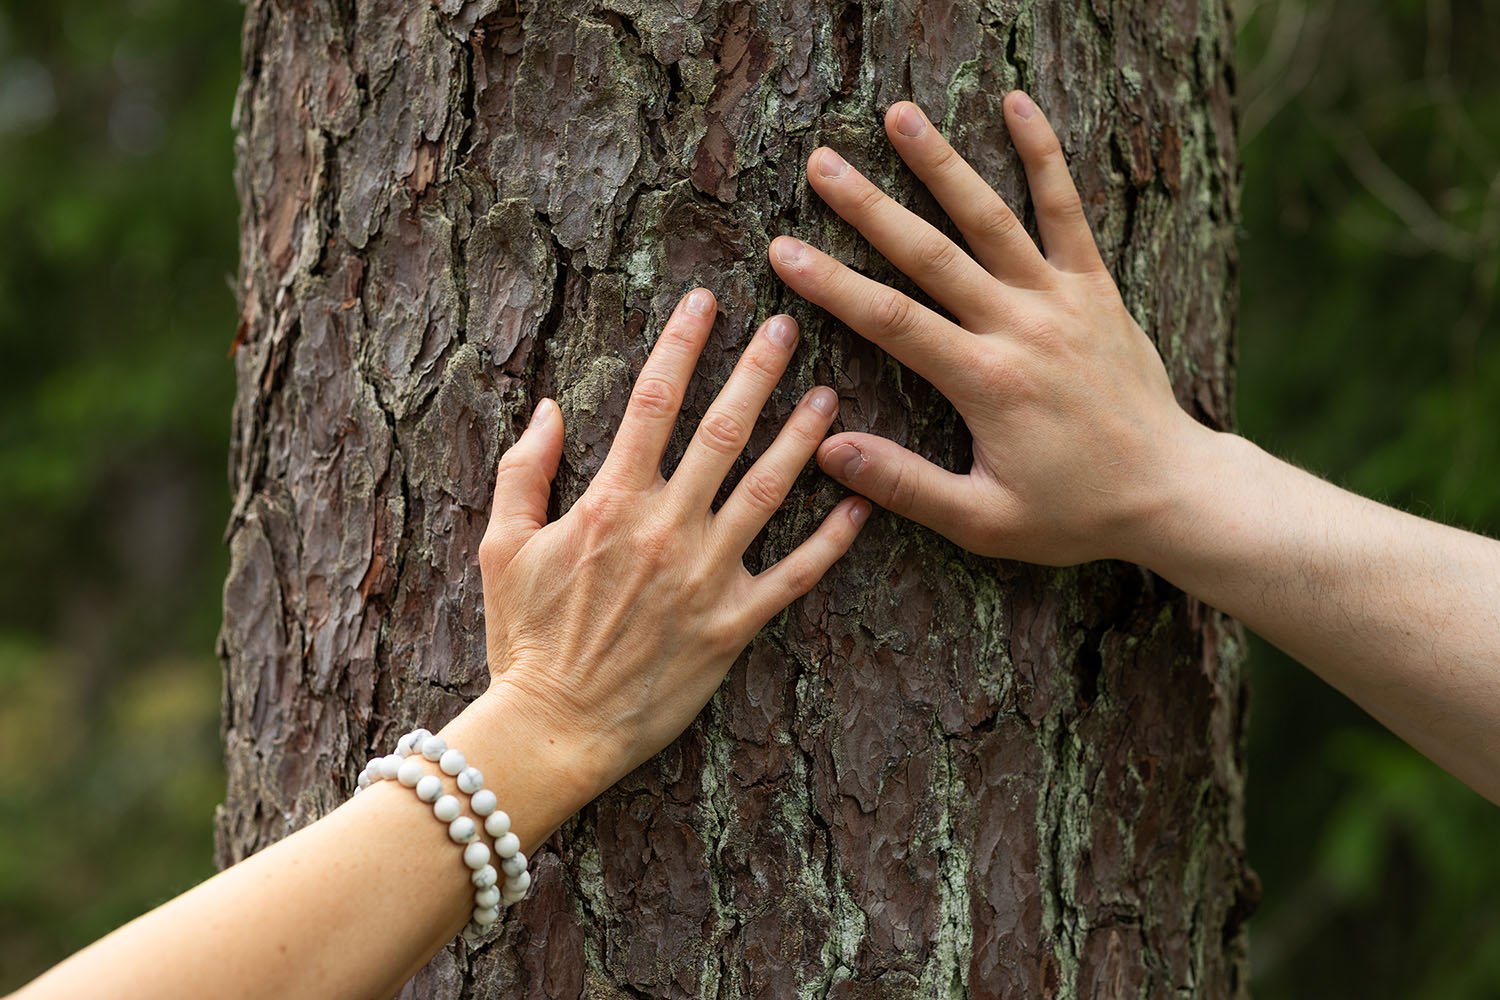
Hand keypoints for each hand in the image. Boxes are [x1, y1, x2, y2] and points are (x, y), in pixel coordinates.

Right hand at [475, 289, 868, 796]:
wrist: (553, 729)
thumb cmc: (523, 639)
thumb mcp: (500, 547)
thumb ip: (524, 470)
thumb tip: (547, 406)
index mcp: (609, 501)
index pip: (652, 400)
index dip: (683, 343)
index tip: (707, 301)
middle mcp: (665, 527)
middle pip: (721, 431)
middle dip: (757, 372)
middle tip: (789, 328)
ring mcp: (705, 576)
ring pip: (767, 491)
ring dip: (802, 439)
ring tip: (830, 397)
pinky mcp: (733, 625)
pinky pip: (794, 575)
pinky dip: (832, 540)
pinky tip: (861, 504)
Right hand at [770, 92, 1209, 565]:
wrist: (1172, 492)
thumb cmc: (1075, 514)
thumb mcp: (984, 520)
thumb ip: (905, 486)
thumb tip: (829, 451)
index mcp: (986, 382)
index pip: (892, 320)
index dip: (832, 284)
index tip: (783, 251)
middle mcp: (1021, 328)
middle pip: (931, 254)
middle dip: (869, 207)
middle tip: (821, 164)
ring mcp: (1062, 300)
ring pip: (991, 219)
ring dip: (943, 164)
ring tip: (900, 115)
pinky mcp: (1096, 288)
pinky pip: (1068, 211)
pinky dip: (1044, 156)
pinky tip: (1017, 104)